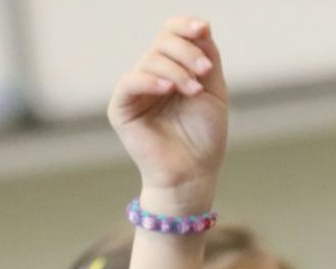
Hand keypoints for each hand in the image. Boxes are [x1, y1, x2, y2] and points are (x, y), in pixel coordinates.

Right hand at [108, 17, 226, 215]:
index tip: (203, 29)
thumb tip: (201, 27)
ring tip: (194, 91)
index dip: (185, 26)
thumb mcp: (213, 90)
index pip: (171, 34)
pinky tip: (168, 89)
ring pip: (150, 61)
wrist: (194, 174)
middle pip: (162, 43)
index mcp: (171, 68)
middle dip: (187, 52)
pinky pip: (130, 83)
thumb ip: (208, 58)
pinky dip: (150, 80)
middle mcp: (151, 75)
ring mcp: (135, 91)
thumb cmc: (205, 136)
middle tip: (205, 72)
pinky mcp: (121, 109)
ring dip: (177, 71)